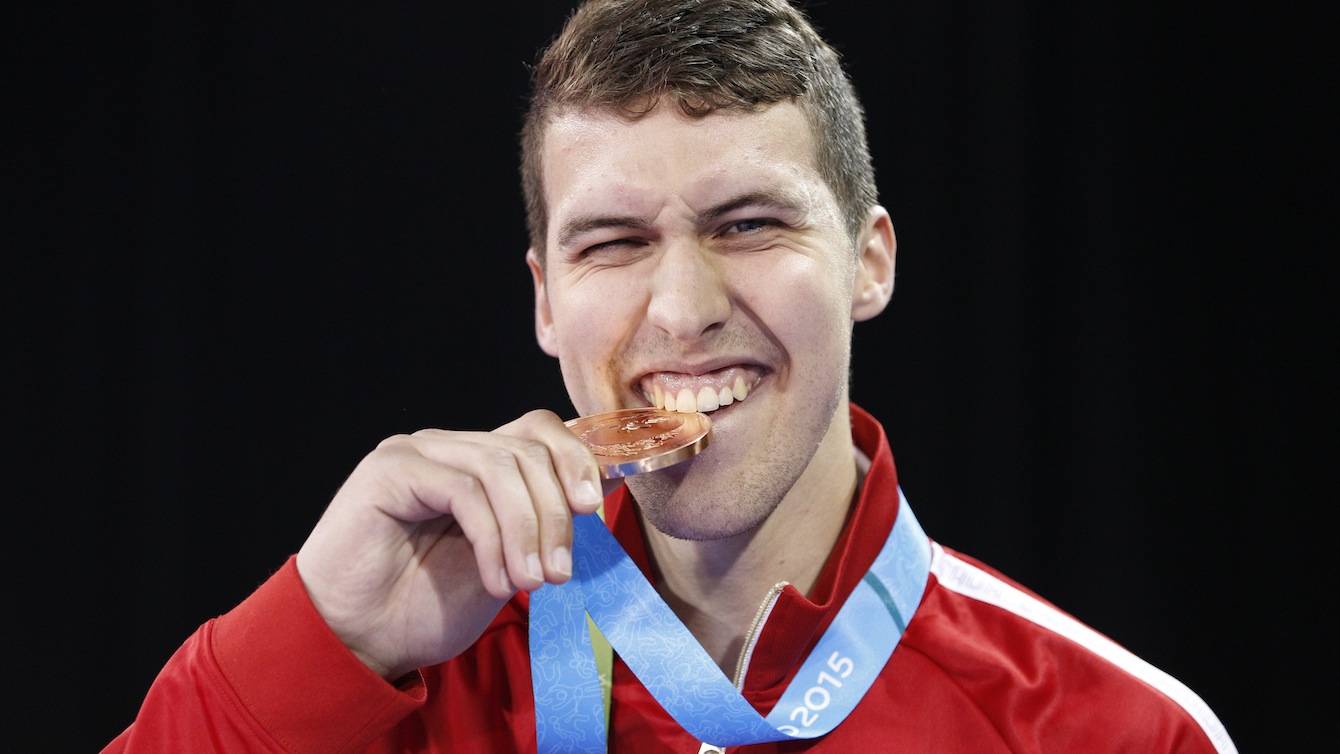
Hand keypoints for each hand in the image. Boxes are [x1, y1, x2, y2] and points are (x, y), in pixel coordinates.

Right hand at [294, 409, 607, 680]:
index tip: (593, 509)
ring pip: (500, 466)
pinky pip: (463, 489)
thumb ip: (542, 525)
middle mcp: (448, 448)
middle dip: (554, 512)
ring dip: (527, 529)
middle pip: (527, 448)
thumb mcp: (506, 564)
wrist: (356, 644)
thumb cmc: (424, 608)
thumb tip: (607, 489)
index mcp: (477, 463)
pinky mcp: (390, 469)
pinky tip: (495, 580)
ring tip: (529, 584)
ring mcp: (417, 453)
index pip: (539, 429)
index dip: (576, 459)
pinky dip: (491, 538)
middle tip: (558, 573)